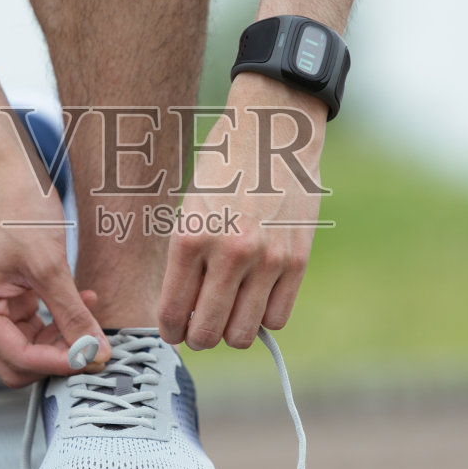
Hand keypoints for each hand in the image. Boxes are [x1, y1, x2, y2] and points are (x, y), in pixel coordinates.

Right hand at [0, 157, 108, 385]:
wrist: (6, 171)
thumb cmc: (19, 207)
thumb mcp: (51, 264)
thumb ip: (73, 314)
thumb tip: (97, 354)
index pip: (17, 359)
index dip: (60, 364)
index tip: (96, 358)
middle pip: (17, 362)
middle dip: (58, 358)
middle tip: (98, 347)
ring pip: (26, 349)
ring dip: (61, 341)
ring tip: (92, 319)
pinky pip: (30, 327)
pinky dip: (56, 322)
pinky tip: (83, 301)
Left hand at [158, 74, 326, 349]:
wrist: (274, 131)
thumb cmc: (223, 166)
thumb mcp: (189, 207)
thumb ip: (186, 259)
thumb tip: (185, 312)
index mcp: (191, 237)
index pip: (174, 312)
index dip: (171, 330)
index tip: (174, 329)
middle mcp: (229, 253)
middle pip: (208, 332)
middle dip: (198, 337)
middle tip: (198, 328)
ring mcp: (267, 259)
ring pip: (243, 333)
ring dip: (231, 331)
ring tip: (227, 314)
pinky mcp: (297, 260)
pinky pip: (278, 317)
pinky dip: (263, 316)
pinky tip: (255, 299)